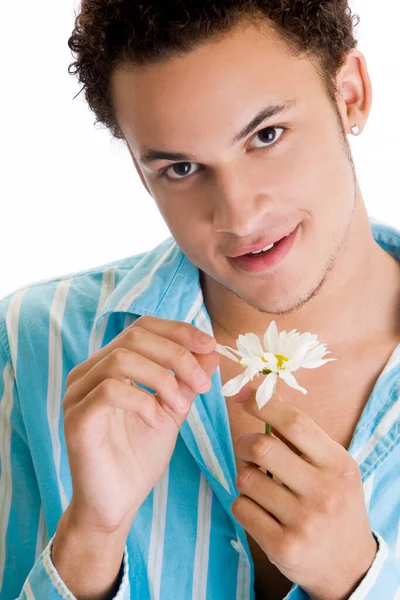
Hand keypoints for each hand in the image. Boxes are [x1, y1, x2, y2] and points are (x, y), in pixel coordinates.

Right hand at [61, 315, 218, 536]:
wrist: (116, 504)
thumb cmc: (140, 457)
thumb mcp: (173, 409)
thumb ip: (187, 379)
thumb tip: (212, 348)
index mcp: (108, 365)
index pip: (141, 327)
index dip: (178, 331)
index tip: (210, 345)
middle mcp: (88, 372)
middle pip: (134, 337)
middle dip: (177, 355)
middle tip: (202, 384)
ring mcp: (77, 393)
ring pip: (122, 359)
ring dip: (162, 379)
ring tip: (181, 407)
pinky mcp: (76, 418)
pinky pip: (110, 391)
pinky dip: (143, 402)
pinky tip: (157, 423)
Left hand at [231, 392, 377, 599]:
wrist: (349, 566)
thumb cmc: (335, 504)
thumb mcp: (334, 469)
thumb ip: (303, 440)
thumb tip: (259, 399)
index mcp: (339, 465)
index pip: (295, 423)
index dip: (264, 405)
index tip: (243, 395)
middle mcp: (325, 493)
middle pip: (263, 448)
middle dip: (243, 443)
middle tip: (245, 449)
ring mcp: (304, 523)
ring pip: (246, 478)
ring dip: (245, 476)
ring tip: (260, 485)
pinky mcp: (283, 547)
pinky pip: (241, 507)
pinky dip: (244, 503)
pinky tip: (260, 510)